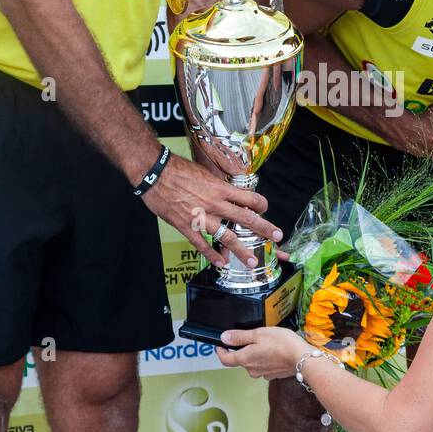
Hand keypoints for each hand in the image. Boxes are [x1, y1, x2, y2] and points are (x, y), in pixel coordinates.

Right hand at [141, 153, 282, 268]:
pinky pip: (202, 245)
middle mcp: (215, 203)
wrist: (155, 172)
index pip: (250, 197)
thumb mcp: (205, 173)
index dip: (261, 204)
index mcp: (220, 188)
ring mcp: (201, 217)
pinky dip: (212, 255)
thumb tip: (226, 191)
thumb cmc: (177, 169)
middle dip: (264, 228)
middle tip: (276, 236)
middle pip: (246, 218)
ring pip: (227, 236)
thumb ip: (217, 185)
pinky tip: (221, 262)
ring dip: (241, 250)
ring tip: (251, 261)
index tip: (264, 209)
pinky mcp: (186, 226)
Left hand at [216, 326, 308, 376]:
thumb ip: (239, 337)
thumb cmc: (282, 344)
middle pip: (241, 360)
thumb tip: (224, 337)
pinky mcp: (274, 374)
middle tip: (251, 338)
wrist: (302, 358)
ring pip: (253, 363)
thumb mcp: (258, 334)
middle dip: (242, 350)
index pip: (225, 359)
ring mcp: (263, 373)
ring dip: (255, 354)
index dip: (221, 351)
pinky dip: (266, 358)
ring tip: (267, 343)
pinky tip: (275, 351)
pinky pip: (265, 366)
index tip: (221, 345)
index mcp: (245, 359)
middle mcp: (252, 370)